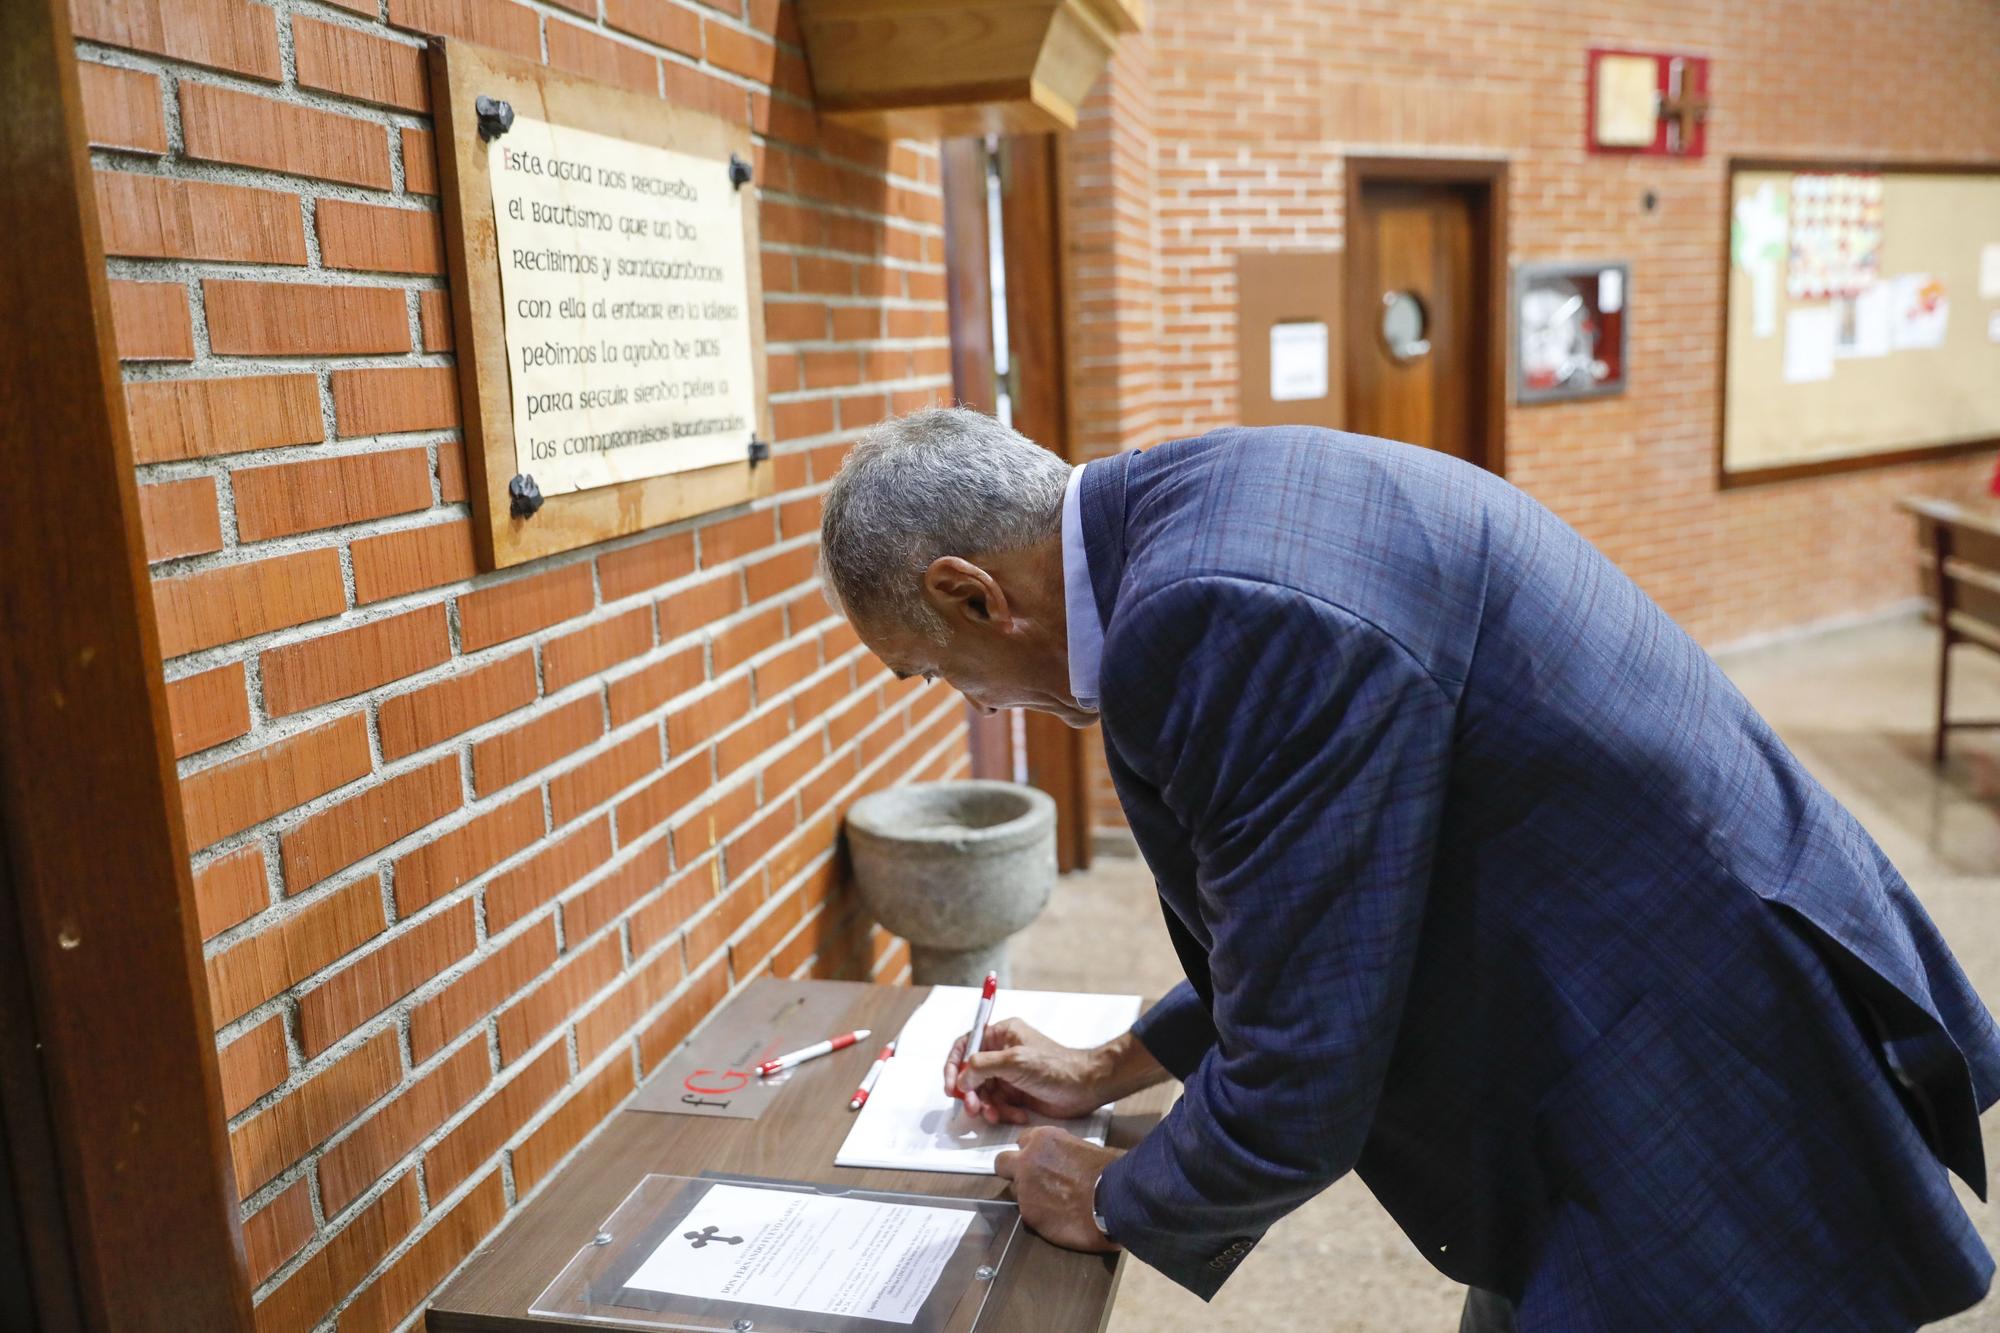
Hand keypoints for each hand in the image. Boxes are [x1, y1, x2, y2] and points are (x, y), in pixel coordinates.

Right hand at [943, 1018, 1106, 1122]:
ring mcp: (1009, 1074)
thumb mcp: (1014, 1061)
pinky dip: (1003, 1112)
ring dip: (986, 1106)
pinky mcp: (1016, 1093)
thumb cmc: (1056, 1067)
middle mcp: (1002, 1052)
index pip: (966, 1045)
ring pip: (983, 1093)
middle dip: (970, 1093)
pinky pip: (997, 1105)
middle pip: (971, 1073)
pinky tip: (1017, 1115)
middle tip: (972, 1107)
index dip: (953, 1065)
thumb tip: (960, 1077)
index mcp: (1001, 1034)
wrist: (1085, 1087)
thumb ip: (982, 1066)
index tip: (950, 1086)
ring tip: (995, 1115)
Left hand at [995, 1127, 1119, 1252]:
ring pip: (1015, 1191)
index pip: (1022, 1140)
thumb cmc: (1108, 1170)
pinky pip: (1028, 1214)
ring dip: (1028, 1195)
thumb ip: (1066, 1150)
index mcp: (1042, 1139)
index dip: (1032, 1151)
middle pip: (1003, 1163)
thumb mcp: (1086, 1147)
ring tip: (1053, 1204)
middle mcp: (1026, 1162)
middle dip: (1013, 1170)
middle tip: (1033, 1180)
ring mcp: (1025, 1191)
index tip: (1042, 1160)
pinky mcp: (1029, 1216)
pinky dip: (1040, 1216)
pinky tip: (1059, 1219)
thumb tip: (1068, 1158)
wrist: (1113, 1201)